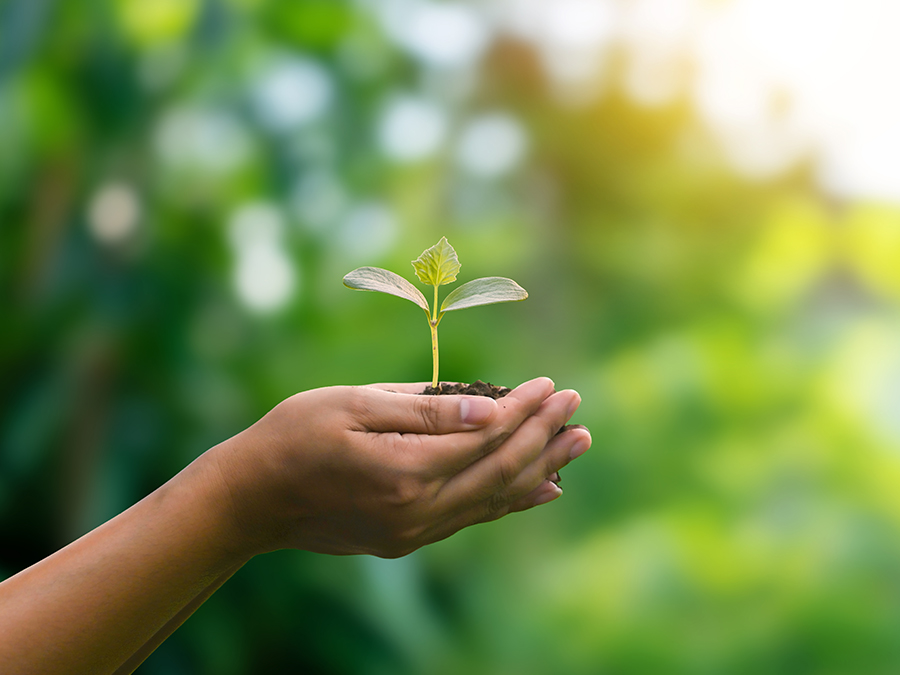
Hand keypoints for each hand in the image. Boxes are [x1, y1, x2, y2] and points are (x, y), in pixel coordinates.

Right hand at [208, 377, 590, 557]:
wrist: (253, 498)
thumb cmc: (295, 436)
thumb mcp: (355, 405)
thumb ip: (426, 410)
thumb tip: (490, 408)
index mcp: (405, 472)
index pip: (486, 438)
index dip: (525, 410)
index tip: (552, 384)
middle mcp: (418, 512)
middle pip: (501, 472)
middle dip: (544, 436)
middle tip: (577, 406)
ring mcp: (415, 532)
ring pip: (494, 499)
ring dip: (540, 468)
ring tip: (578, 443)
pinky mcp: (409, 539)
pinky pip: (473, 517)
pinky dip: (511, 499)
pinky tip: (542, 488)